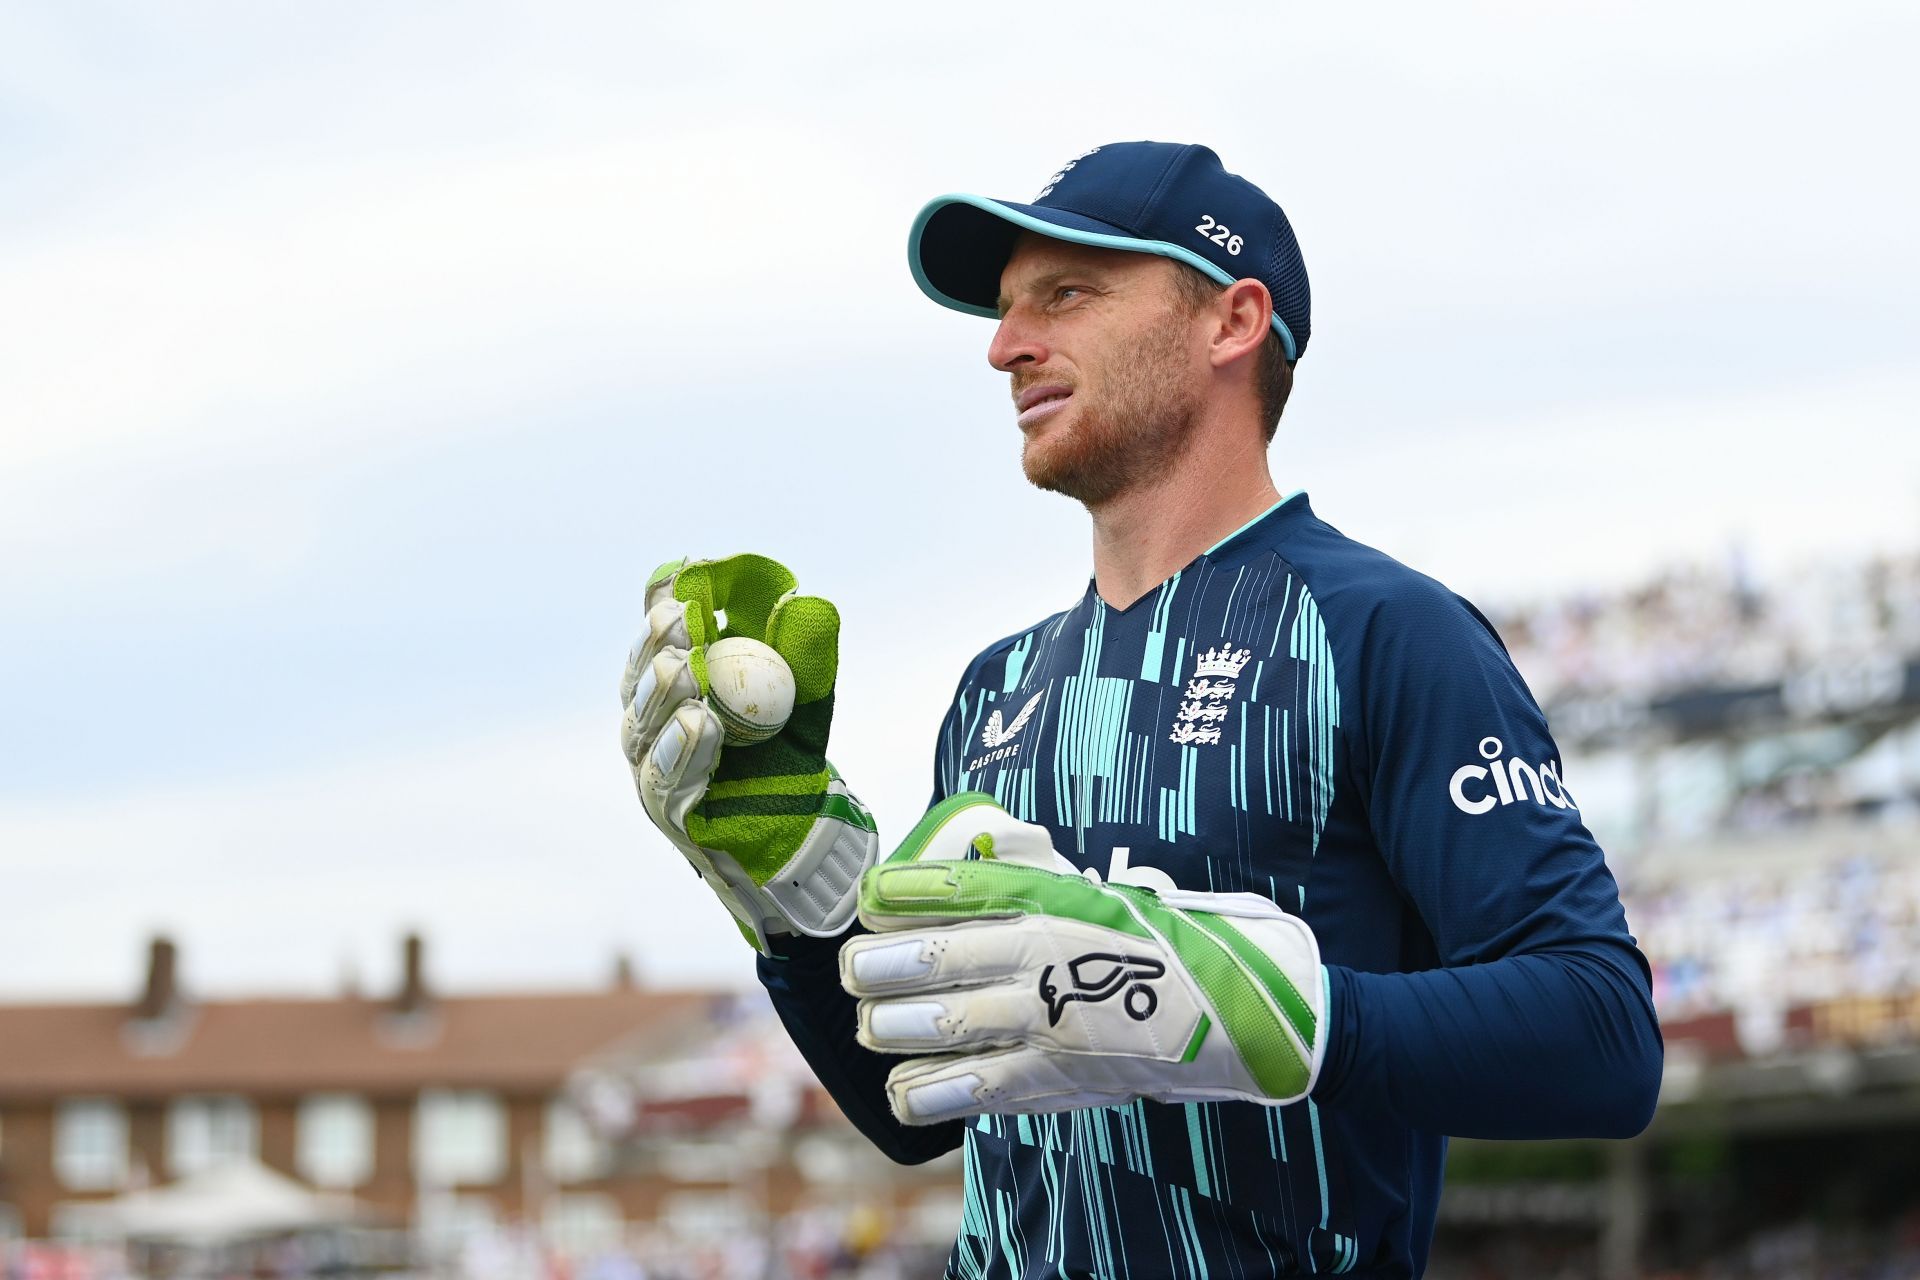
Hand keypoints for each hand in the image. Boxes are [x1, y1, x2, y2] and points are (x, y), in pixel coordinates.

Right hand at [620, 554, 876, 953]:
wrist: (805, 829)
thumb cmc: (792, 752)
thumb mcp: (809, 693)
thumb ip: (805, 649)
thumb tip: (803, 598)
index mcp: (679, 677)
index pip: (660, 631)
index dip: (665, 599)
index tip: (683, 572)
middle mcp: (654, 718)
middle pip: (639, 674)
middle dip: (656, 642)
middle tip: (680, 619)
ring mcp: (654, 765)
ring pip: (642, 724)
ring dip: (661, 692)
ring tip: (683, 670)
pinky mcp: (667, 809)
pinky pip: (664, 778)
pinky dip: (681, 748)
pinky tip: (697, 723)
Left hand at [840, 794, 1325, 1123]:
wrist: (1235, 1011)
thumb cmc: (1157, 946)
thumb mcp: (1099, 893)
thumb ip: (1038, 872)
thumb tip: (982, 844)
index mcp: (1053, 899)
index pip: (958, 886)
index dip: (901, 892)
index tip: (869, 896)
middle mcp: (1045, 952)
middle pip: (937, 957)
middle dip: (878, 966)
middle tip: (854, 970)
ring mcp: (1051, 1018)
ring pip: (948, 1022)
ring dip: (894, 1027)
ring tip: (872, 1026)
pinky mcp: (1061, 1075)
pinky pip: (980, 1087)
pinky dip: (930, 1090)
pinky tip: (902, 1089)